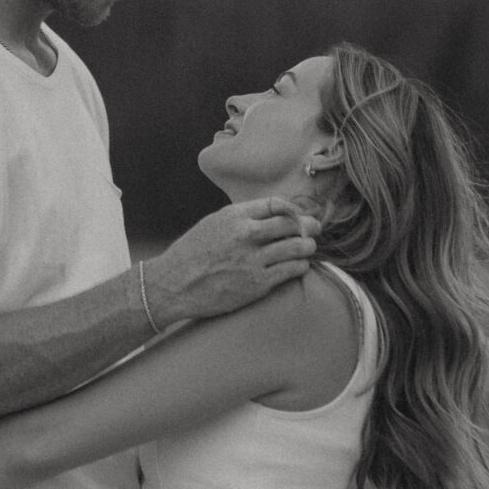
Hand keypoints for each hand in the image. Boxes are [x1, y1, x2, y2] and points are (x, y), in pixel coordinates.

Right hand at [145, 196, 318, 324]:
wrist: (174, 284)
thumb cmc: (192, 252)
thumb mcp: (213, 223)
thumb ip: (241, 217)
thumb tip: (270, 214)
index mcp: (234, 216)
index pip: (276, 204)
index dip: (293, 209)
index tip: (298, 214)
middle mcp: (246, 235)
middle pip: (291, 224)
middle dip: (307, 226)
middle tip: (314, 229)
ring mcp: (253, 260)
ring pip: (296, 247)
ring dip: (307, 246)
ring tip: (309, 247)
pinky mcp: (257, 284)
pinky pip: (291, 270)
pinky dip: (301, 266)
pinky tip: (300, 265)